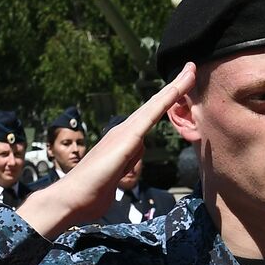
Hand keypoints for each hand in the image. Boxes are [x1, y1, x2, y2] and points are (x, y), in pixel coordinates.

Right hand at [18, 63, 196, 238]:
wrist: (72, 197)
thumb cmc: (93, 190)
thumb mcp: (118, 175)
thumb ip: (128, 162)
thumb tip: (137, 150)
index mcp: (124, 139)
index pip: (150, 116)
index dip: (167, 100)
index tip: (183, 84)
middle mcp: (124, 131)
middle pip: (154, 105)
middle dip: (175, 86)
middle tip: (192, 67)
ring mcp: (124, 133)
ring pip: (154, 110)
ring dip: (171, 95)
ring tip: (180, 87)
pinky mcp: (126, 139)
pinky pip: (150, 117)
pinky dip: (164, 102)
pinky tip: (176, 91)